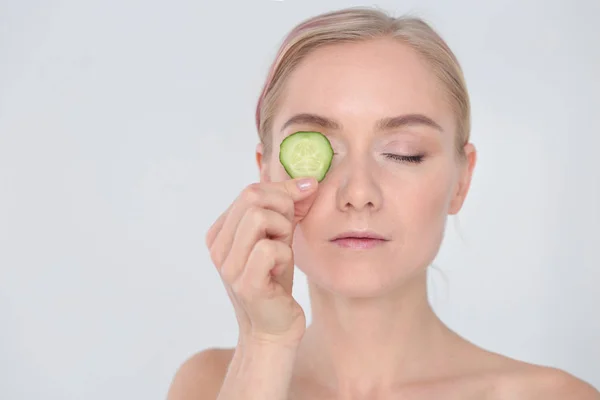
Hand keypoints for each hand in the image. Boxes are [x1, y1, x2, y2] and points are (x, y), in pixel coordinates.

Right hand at [206, 177, 317, 346]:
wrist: (275, 326)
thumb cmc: (276, 279)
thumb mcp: (278, 236)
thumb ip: (285, 208)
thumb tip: (308, 181)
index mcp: (220, 232)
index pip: (250, 191)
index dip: (283, 191)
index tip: (304, 200)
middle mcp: (217, 247)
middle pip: (252, 197)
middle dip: (283, 208)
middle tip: (288, 232)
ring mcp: (228, 266)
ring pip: (259, 217)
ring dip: (283, 230)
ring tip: (283, 250)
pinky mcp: (245, 284)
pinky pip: (270, 249)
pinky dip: (285, 255)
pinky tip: (281, 271)